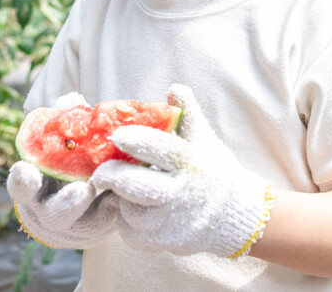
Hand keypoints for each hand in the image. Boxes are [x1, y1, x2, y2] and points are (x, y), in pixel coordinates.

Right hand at [7, 92, 119, 248]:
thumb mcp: (62, 142)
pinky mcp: (94, 233)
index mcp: (34, 187)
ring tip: (111, 194)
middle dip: (66, 204)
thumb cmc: (66, 161)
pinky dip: (116, 212)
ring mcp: (72, 226)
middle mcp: (47, 210)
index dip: (21, 180)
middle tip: (84, 190)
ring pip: (81, 227)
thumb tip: (72, 99)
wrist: (83, 196)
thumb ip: (65, 121)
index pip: (20, 186)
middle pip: (51, 214)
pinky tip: (125, 198)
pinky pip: (106, 226)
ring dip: (97, 211)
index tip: (26, 170)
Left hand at [90, 83, 273, 257]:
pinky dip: (126, 219)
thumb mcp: (203, 139)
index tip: (114, 134)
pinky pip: (131, 230)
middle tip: (99, 170)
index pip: (162, 149)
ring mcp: (173, 222)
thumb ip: (187, 113)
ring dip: (120, 198)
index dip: (137, 140)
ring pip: (130, 209)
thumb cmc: (211, 169)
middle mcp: (183, 194)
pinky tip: (134, 208)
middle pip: (137, 185)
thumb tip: (174, 88)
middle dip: (112, 175)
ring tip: (123, 188)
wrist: (233, 216)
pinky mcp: (164, 243)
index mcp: (191, 162)